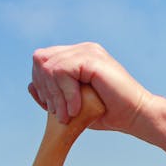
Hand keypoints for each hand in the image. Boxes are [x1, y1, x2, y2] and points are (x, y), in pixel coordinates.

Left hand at [28, 42, 151, 130]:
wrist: (135, 116)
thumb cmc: (108, 113)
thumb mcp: (72, 106)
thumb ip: (53, 96)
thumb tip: (30, 86)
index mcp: (77, 57)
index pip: (42, 60)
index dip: (40, 84)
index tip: (53, 109)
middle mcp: (82, 49)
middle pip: (40, 59)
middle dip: (44, 89)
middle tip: (59, 113)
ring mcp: (88, 51)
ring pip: (48, 66)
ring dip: (55, 95)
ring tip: (68, 114)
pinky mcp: (92, 59)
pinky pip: (62, 71)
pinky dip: (65, 93)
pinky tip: (76, 108)